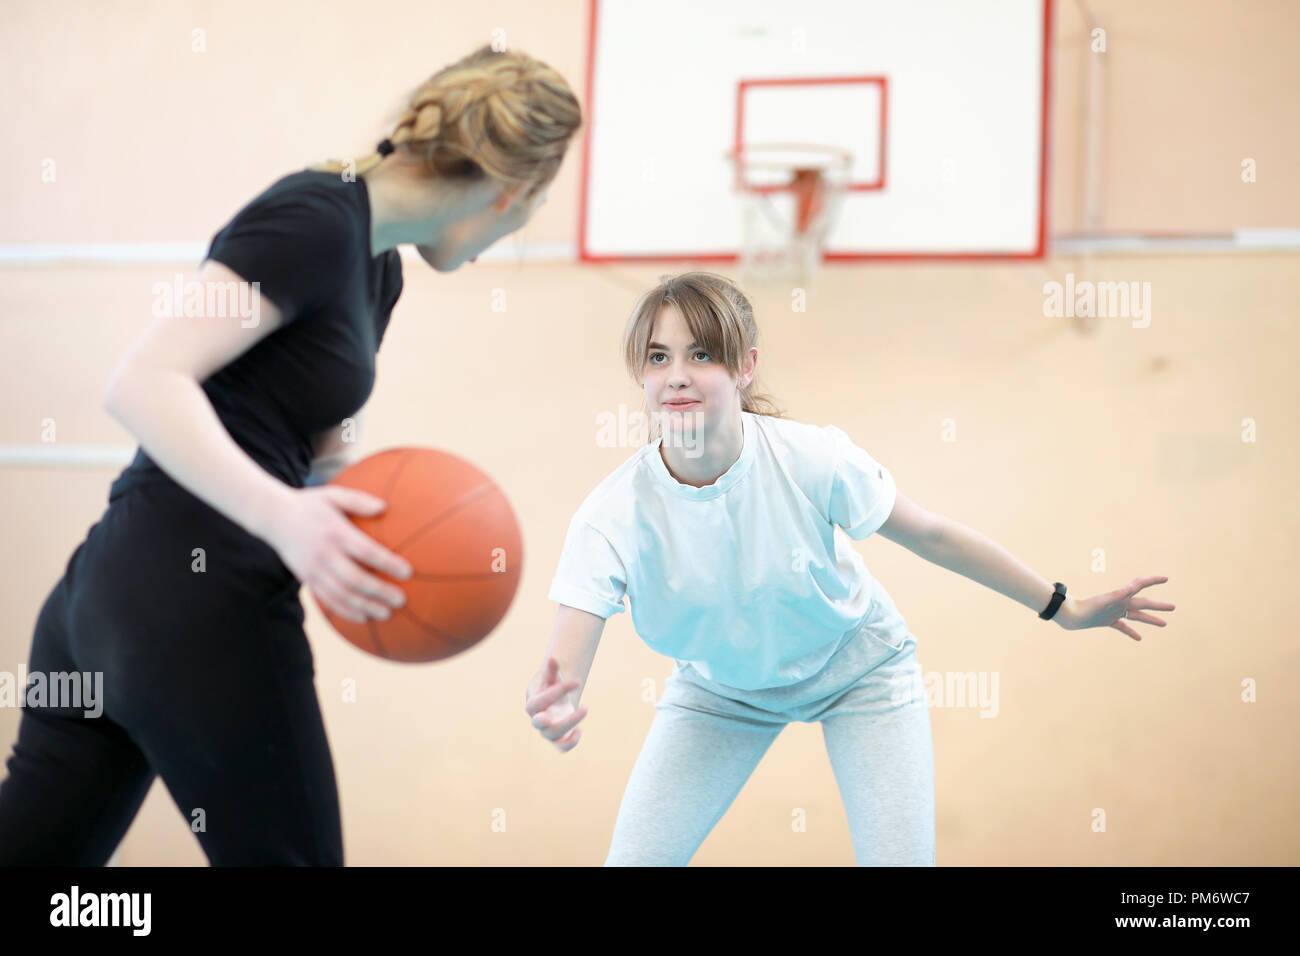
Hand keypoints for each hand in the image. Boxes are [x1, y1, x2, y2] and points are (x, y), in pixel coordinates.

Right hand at [263, 485, 412, 622]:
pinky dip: (346, 611)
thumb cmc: (311, 504)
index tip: (407, 572)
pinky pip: (328, 600)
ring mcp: (314, 570)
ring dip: (365, 606)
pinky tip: (364, 618)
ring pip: (342, 595)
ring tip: (387, 614)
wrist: (274, 518)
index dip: (387, 563)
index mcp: (335, 533)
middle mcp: (324, 554)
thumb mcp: (333, 495)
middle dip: (379, 592)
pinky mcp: (307, 579)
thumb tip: (384, 506)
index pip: (365, 551)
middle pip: (355, 579)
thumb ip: (358, 500)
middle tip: (402, 600)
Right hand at [525, 657, 587, 752]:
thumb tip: (553, 658)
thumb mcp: (551, 678)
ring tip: (585, 708)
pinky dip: (570, 743)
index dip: (557, 692)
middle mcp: (537, 720)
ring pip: (553, 734)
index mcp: (533, 704)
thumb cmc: (551, 686)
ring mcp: (546, 731)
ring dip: (570, 723)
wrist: (554, 700)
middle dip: (555, 716)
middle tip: (575, 708)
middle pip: (540, 722)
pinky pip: (561, 747)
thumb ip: (551, 670)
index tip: (577, 681)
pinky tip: (580, 731)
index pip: (540, 701)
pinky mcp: (558, 739)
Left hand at [1055, 575, 1175, 640]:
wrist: (1069, 615)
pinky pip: (1123, 627)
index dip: (1153, 580)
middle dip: (1158, 606)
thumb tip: (1132, 587)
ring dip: (1150, 619)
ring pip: (1137, 616)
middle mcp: (1119, 602)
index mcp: (1120, 595)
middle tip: (1173, 607)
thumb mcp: (1104, 601)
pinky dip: (1131, 632)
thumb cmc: (1084, 607)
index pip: (1140, 585)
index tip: (1166, 578)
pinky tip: (1139, 638)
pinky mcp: (1107, 621)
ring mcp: (1114, 612)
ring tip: (1165, 624)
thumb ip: (1118, 594)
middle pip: (1143, 603)